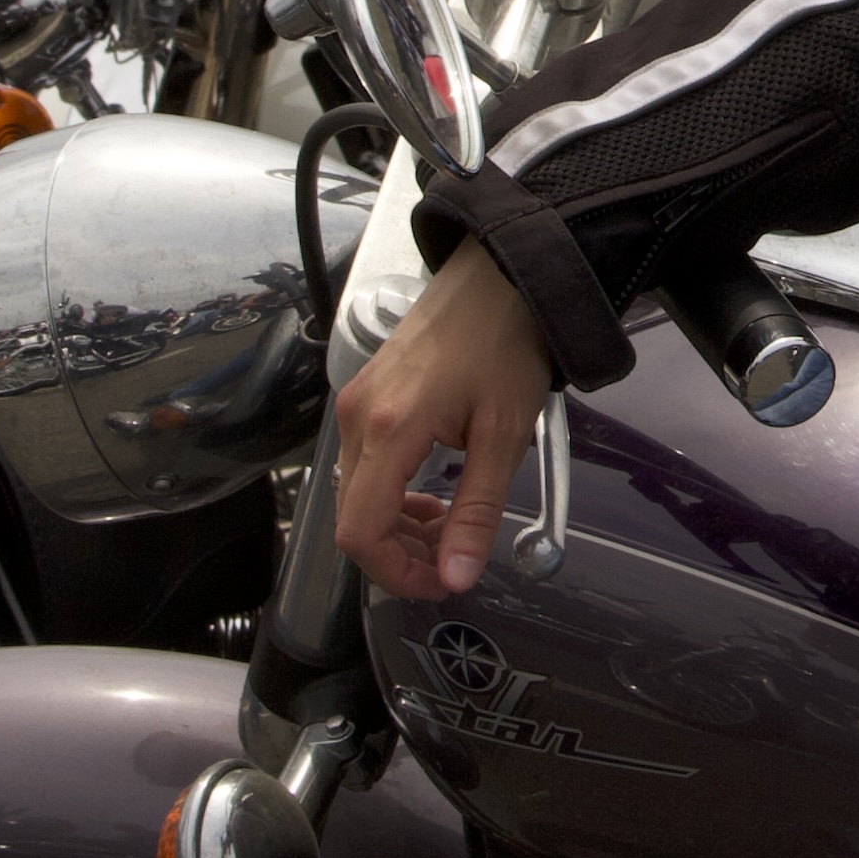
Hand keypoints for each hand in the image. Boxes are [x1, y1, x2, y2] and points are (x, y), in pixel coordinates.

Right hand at [329, 237, 558, 603]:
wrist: (499, 274)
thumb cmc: (507, 339)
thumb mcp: (505, 433)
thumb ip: (477, 510)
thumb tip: (457, 574)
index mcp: (389, 429)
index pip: (360, 532)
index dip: (396, 572)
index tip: (441, 583)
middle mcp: (358, 418)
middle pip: (352, 520)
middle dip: (398, 555)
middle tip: (451, 563)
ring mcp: (355, 405)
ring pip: (355, 497)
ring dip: (395, 527)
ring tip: (447, 530)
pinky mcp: (364, 397)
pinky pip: (362, 467)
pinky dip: (390, 495)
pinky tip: (430, 497)